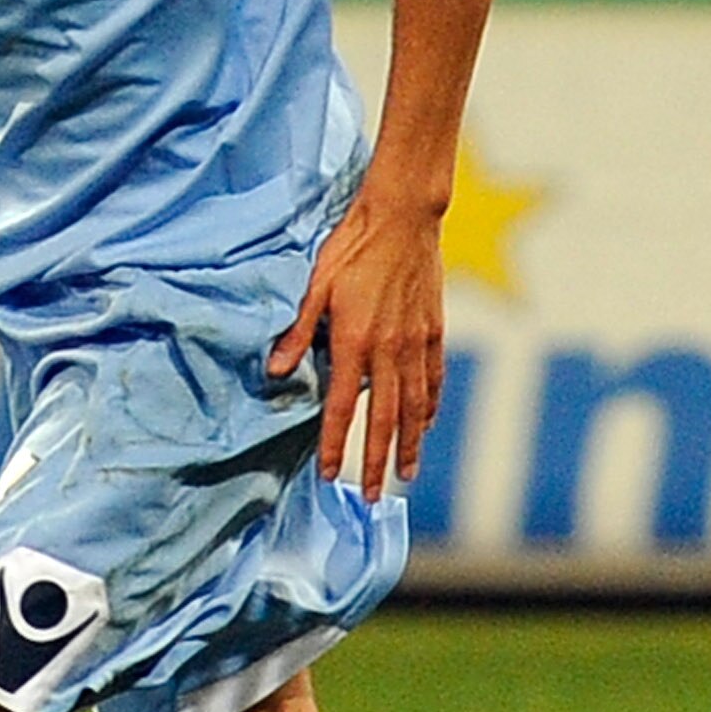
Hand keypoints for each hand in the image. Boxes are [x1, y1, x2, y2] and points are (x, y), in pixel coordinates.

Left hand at [267, 188, 443, 493]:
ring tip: (406, 475)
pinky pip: (434, 379)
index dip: (336, 445)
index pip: (343, 407)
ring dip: (409, 444)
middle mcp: (389, 350)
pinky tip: (427, 425)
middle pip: (384, 419)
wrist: (403, 215)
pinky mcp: (435, 330)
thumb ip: (299, 331)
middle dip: (376, 462)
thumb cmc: (352, 245)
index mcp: (355, 341)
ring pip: (415, 406)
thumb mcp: (315, 284)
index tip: (330, 475)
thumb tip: (276, 371)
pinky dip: (431, 408)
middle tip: (371, 496)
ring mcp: (416, 342)